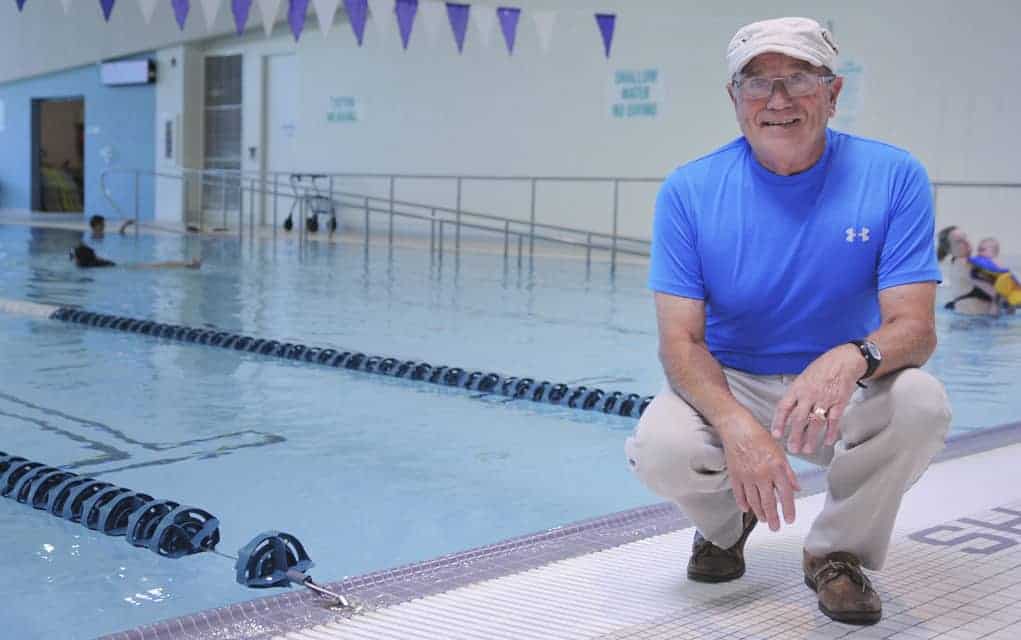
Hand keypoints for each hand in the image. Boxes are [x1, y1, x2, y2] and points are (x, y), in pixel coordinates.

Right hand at [720, 417, 800, 531]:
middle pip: (769, 502)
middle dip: (773, 518)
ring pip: (754, 501)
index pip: (786, 494)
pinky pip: (739, 494)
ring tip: (763, 520)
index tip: (790, 519)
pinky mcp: (735, 475)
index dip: (789, 509)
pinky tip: (746, 509)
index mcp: (776, 468)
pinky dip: (742, 503)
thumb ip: (789, 472)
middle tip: (775, 527)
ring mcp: (747, 476)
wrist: (737, 428)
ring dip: (759, 513)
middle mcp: (762, 474)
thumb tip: (797, 488)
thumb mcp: (780, 452)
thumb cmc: (759, 437)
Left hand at [770, 345, 863, 454]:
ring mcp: (824, 400)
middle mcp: (809, 395)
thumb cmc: (823, 368)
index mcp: (797, 388)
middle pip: (799, 419)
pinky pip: (834, 421)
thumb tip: (788, 412)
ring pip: (815, 423)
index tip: (776, 434)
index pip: (784, 408)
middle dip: (794, 436)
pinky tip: (828, 442)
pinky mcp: (839, 403)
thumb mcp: (804, 377)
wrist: (844, 361)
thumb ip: (796, 394)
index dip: (779, 422)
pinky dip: (831, 432)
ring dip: (810, 439)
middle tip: (792, 449)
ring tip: (807, 449)